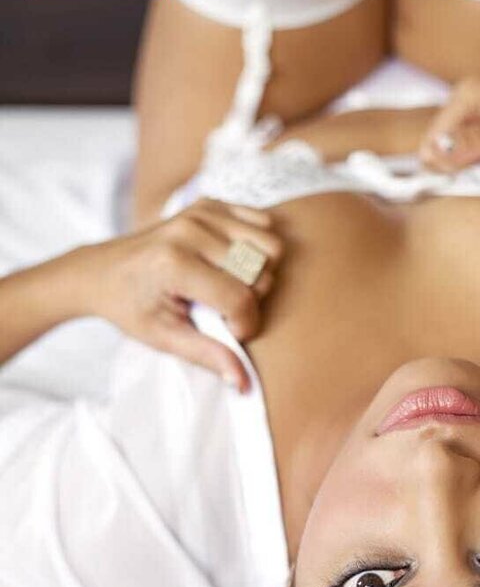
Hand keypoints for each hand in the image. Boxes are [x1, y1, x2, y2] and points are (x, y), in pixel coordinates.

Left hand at [84, 198, 283, 390]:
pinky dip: (258, 248)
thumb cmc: (131, 308)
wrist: (101, 272)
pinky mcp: (210, 204)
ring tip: (231, 286)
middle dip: (253, 300)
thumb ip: (207, 356)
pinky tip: (232, 264)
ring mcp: (201, 212)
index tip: (229, 333)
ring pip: (270, 246)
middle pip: (261, 271)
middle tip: (224, 310)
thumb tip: (243, 382)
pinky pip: (263, 224)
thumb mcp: (164, 338)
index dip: (245, 326)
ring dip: (259, 274)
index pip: (240, 299)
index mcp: (174, 264)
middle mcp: (190, 231)